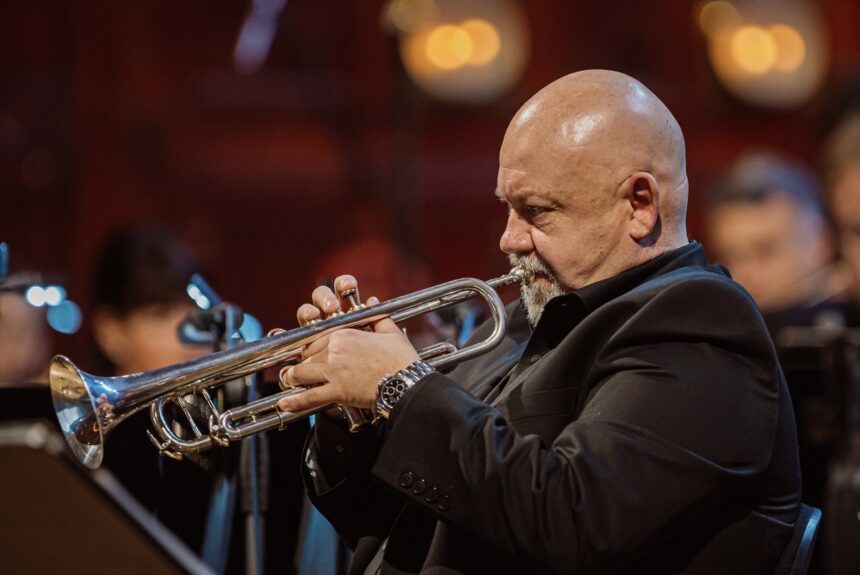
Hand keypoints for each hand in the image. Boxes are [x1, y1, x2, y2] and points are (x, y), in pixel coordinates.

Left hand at [277, 275, 419, 411]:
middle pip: (306, 354)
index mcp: (344, 333)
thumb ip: (377, 316)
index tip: (306, 349)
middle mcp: (333, 350)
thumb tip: (373, 302)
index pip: (316, 337)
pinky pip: (309, 396)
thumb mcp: (390, 332)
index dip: (310, 345)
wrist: (406, 382)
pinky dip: (295, 401)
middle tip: (295, 367)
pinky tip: (284, 404)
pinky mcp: (337, 391)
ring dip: (292, 377)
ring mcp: (333, 371)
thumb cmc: (400, 358)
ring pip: (301, 372)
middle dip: (300, 361)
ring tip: (288, 380)